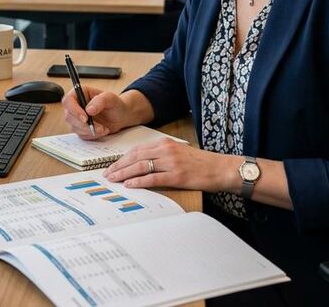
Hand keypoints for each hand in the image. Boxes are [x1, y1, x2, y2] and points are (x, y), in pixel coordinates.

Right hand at [61, 86, 133, 139]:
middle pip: (69, 116)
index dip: (74, 110)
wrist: (121, 116)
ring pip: (74, 127)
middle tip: (98, 126)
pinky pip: (81, 135)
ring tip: (104, 128)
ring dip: (90, 130)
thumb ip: (100, 101)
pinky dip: (92, 135)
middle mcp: (76, 105)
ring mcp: (77, 118)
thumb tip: (89, 109)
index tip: (85, 118)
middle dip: (83, 124)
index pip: (68, 100)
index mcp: (80, 93)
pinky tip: (102, 131)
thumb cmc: (115, 104)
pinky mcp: (81, 128)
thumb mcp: (111, 98)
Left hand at [104, 139, 239, 192]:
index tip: (112, 165)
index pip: (137, 149)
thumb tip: (143, 164)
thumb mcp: (179, 152)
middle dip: (119, 166)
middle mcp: (166, 150)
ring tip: (113, 179)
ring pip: (141, 166)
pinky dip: (139, 181)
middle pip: (135, 157)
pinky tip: (130, 185)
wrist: (221, 168)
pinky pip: (153, 178)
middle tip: (107, 174)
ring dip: (124, 173)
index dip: (123, 158)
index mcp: (165, 143)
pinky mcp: (176, 176)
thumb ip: (162, 155)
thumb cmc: (201, 163)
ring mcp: (171, 162)